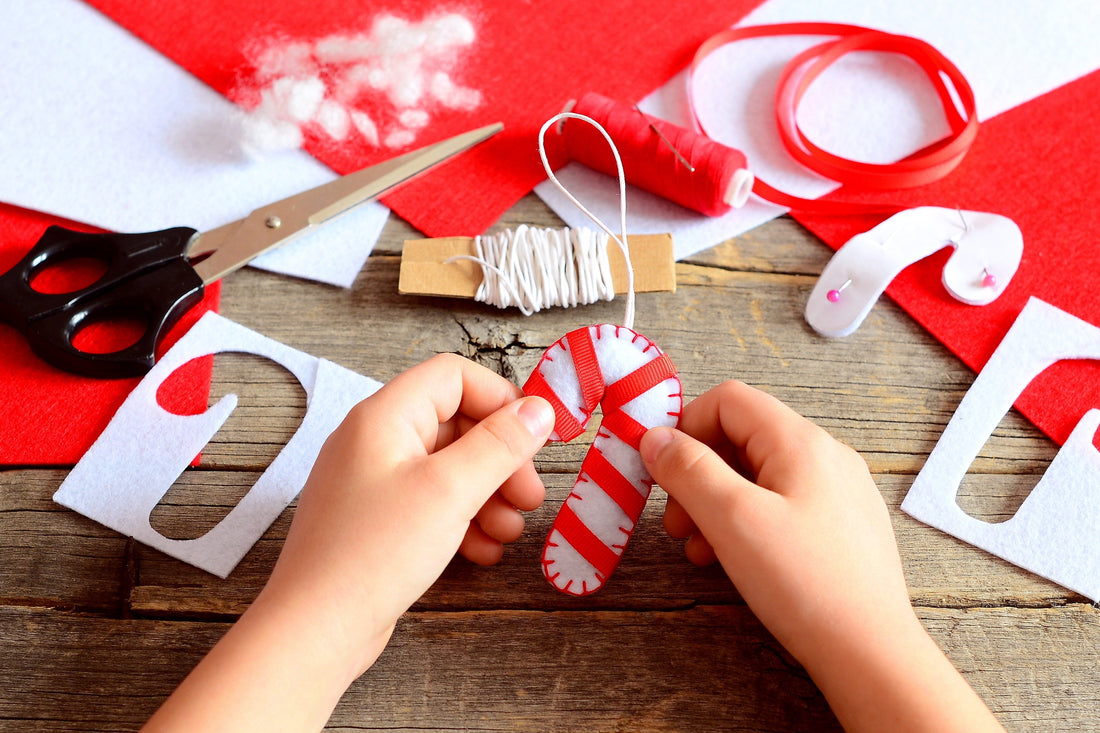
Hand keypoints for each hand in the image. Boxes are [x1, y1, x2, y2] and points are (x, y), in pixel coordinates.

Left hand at [143, 354, 553, 731]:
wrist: (315, 629)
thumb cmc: (375, 553)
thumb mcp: (450, 491)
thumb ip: (499, 445)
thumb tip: (540, 409)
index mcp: (384, 416)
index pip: (453, 376)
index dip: (500, 400)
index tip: (533, 439)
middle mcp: (375, 440)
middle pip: (456, 424)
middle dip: (501, 459)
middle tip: (530, 498)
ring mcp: (373, 481)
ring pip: (448, 468)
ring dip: (488, 495)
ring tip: (510, 533)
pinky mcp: (376, 520)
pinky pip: (431, 503)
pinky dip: (463, 520)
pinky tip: (483, 551)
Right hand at [639, 380, 1002, 732]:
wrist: (870, 653)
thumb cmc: (804, 584)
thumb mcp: (731, 519)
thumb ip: (688, 469)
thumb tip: (654, 436)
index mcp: (801, 441)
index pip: (728, 400)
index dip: (685, 426)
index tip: (661, 470)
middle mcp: (825, 456)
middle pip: (741, 437)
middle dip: (697, 473)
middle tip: (676, 522)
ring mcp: (838, 491)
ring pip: (758, 475)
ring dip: (716, 502)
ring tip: (698, 548)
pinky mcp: (841, 526)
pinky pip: (781, 504)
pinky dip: (746, 522)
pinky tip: (732, 560)